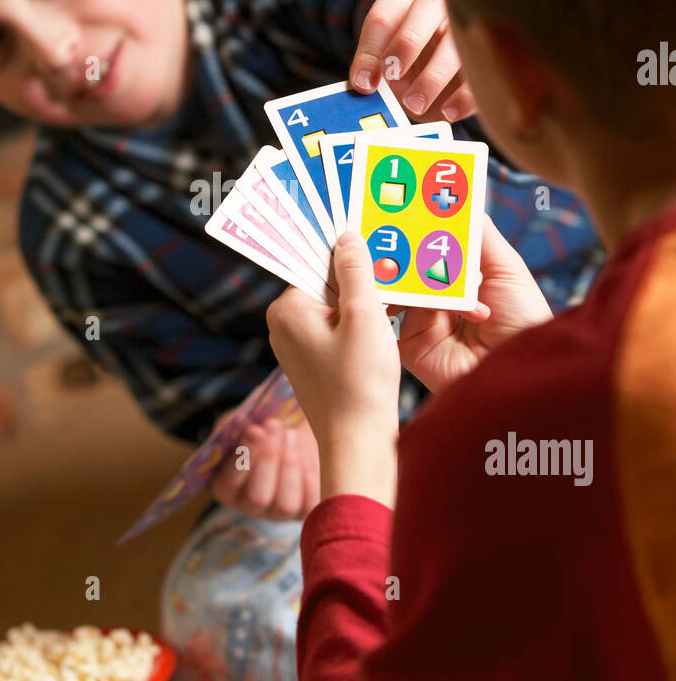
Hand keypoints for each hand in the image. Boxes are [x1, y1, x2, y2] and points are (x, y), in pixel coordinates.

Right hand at [209, 414, 320, 519]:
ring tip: (291, 435)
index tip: (255, 430)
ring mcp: (279, 513)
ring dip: (290, 465)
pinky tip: (308, 454)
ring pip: (285, 505)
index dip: (243, 458)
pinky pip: (311, 505)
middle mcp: (250, 507)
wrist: (293, 432)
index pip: (229, 483)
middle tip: (275, 426)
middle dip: (268, 460)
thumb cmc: (261, 428)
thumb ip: (239, 424)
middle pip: (257, 498)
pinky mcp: (306, 510)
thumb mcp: (242, 421)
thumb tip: (256, 432)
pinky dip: (311, 477)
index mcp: (226, 488)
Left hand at [266, 233, 399, 508]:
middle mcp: (285, 325)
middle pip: (328, 285)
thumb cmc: (359, 382)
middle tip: (394, 276)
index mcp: (287, 309)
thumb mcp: (364, 316)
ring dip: (366, 305)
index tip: (379, 249)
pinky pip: (340, 331)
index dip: (351, 257)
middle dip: (361, 282)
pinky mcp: (317, 363)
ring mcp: (300, 346)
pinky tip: (388, 328)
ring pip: (337, 309)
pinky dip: (363, 327)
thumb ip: (356, 272)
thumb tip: (348, 237)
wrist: (358, 443)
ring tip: (395, 304)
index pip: (318, 263)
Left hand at [350, 0, 476, 123]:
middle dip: (407, 42)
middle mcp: (436, 6)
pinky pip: (480, 70)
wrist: (437, 81)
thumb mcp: (383, 68)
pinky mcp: (484, 57)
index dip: (371, 50)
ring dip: (434, 75)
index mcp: (402, 4)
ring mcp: (463, 27)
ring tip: (415, 105)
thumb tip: (365, 85)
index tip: (364, 84)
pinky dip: (463, 94)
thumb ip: (372, 73)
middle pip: (427, 7)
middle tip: (393, 77)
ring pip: (455, 39)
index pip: (383, 17)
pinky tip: (447, 113)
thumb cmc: (403, 69)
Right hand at [396, 215, 552, 393]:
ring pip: (397, 284)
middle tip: (379, 217)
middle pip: (409, 263)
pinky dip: (388, 295)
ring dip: (391, 266)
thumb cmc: (524, 321)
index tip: (400, 200)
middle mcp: (440, 297)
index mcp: (463, 279)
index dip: (419, 225)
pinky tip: (387, 279)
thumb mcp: (507, 269)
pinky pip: (390, 314)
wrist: (520, 372)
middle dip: (397, 242)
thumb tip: (455, 202)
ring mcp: (421, 319)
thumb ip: (479, 236)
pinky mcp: (408, 342)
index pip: (433, 245)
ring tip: (383, 245)